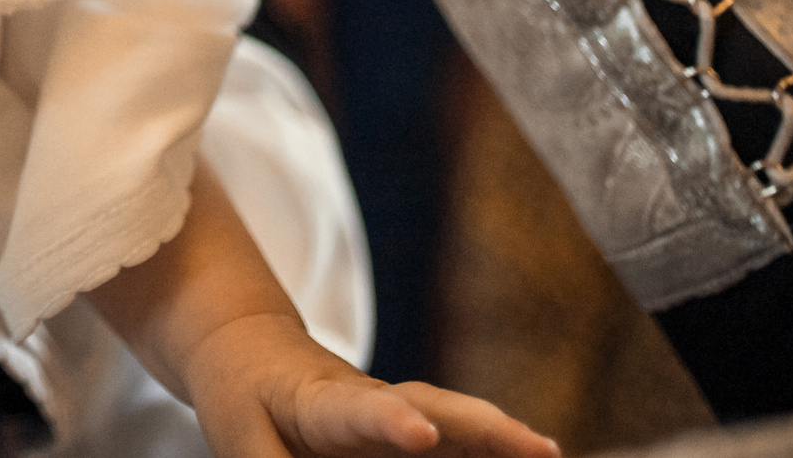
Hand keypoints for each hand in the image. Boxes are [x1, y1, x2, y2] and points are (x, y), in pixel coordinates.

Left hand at [187, 313, 557, 457]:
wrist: (248, 345)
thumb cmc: (243, 397)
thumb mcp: (242, 439)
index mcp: (320, 401)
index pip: (358, 411)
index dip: (391, 423)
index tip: (423, 433)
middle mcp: (372, 400)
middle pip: (433, 406)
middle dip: (485, 429)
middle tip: (539, 448)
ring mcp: (399, 411)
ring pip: (458, 420)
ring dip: (505, 440)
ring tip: (550, 456)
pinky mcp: (411, 429)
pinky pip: (460, 440)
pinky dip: (495, 448)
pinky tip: (536, 456)